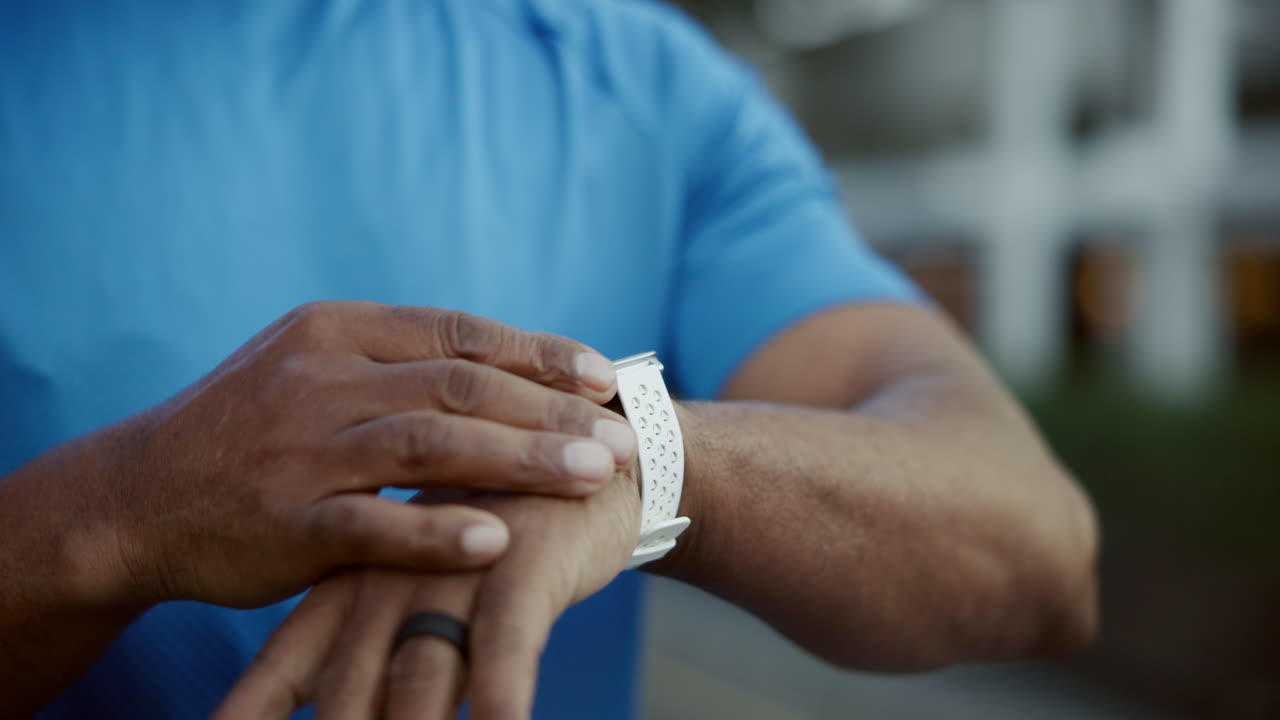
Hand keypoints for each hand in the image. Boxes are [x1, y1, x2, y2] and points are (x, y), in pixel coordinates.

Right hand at [82, 301, 636, 610]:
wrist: (135, 496)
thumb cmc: (250, 431)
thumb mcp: (313, 368)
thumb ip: (399, 364)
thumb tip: (514, 371)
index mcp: (336, 331)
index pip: (459, 332)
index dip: (539, 353)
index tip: (602, 376)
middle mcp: (322, 379)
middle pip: (460, 386)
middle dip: (551, 412)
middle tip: (622, 438)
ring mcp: (300, 450)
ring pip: (429, 446)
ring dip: (520, 461)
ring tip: (593, 478)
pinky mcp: (283, 522)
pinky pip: (371, 526)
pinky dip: (436, 533)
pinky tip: (496, 542)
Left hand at [214, 464, 641, 719]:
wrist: (578, 454)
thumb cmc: (491, 530)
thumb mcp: (415, 576)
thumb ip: (358, 630)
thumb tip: (318, 693)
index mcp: (356, 579)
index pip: (289, 661)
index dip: (252, 707)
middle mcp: (394, 580)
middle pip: (348, 687)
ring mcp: (454, 574)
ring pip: (419, 678)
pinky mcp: (520, 570)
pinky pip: (506, 652)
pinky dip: (497, 701)